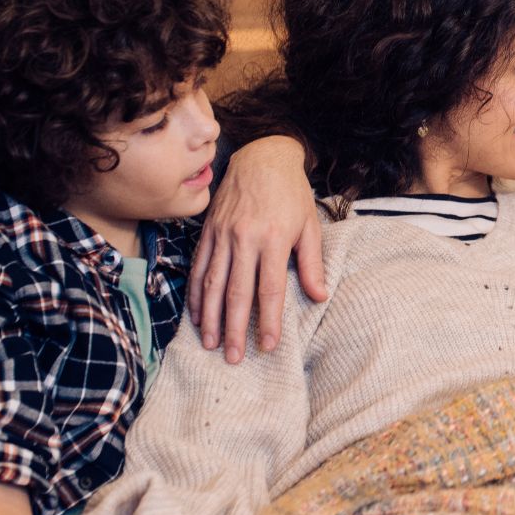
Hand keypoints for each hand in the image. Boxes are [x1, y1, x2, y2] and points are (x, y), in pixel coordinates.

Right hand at [189, 135, 326, 362]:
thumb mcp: (310, 225)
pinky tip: (196, 315)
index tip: (267, 345)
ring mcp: (222, 236)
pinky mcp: (208, 232)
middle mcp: (244, 240)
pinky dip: (194, 294)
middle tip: (233, 357)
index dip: (267, 320)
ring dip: (209, 317)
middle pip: (236, 293)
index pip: (269, 289)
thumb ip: (312, 263)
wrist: (263, 157)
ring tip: (210, 344)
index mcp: (272, 240)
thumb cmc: (291, 194)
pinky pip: (197, 267)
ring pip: (211, 284)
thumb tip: (320, 297)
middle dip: (234, 329)